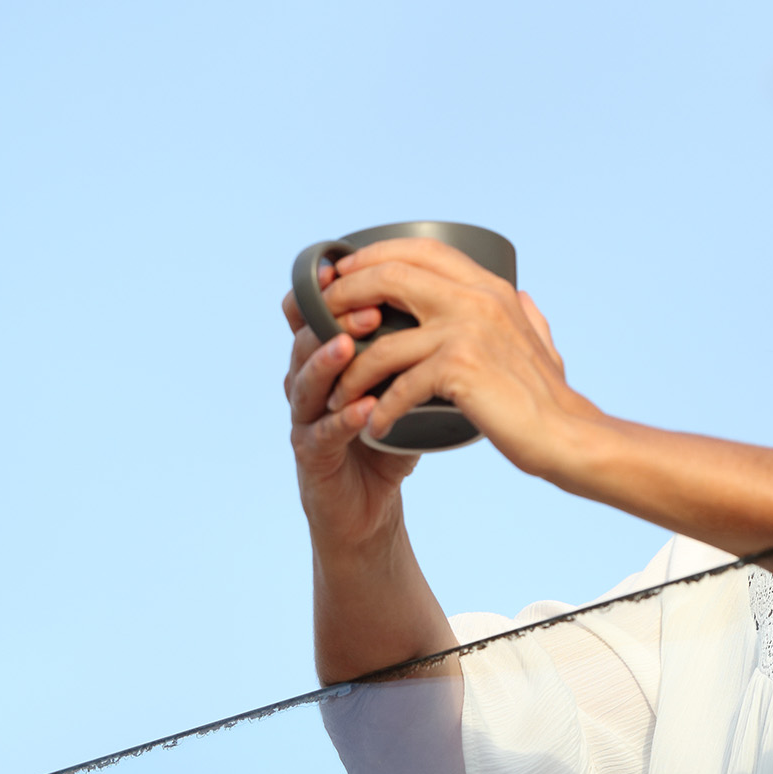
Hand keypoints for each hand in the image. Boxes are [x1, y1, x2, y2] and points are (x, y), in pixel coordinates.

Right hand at [284, 263, 418, 554]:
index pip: (317, 313)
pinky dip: (342, 419)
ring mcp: (305, 418)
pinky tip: (363, 410)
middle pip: (306, 339)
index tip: (360, 268)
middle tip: (368, 306)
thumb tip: (468, 298)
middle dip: (334, 319)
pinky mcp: (311, 456)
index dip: (332, 291)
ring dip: (328, 361)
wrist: (371, 506)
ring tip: (351, 346)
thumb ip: (420, 346)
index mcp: (328, 358)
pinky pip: (322, 433)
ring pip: (304, 381)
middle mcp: (308, 382)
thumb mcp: (405, 385)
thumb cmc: (389, 439)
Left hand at [314, 237, 596, 478]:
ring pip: (383, 339)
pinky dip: (379, 409)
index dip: (373, 256)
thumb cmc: (550, 397)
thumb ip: (527, 315)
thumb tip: (523, 297)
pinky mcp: (460, 369)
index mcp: (491, 287)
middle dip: (344, 296)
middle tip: (322, 323)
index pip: (420, 249)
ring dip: (351, 371)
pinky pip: (398, 384)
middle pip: (389, 275)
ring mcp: (468, 331)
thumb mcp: (542, 341)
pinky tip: (373, 426)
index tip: (343, 277)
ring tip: (337, 395)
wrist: (568, 436)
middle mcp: (478, 299)